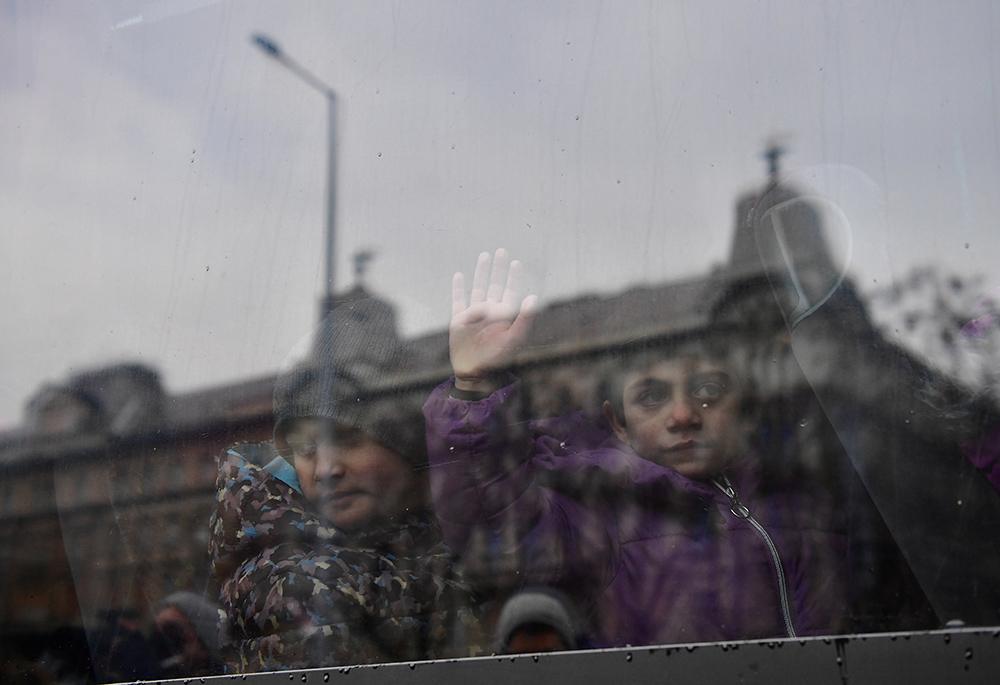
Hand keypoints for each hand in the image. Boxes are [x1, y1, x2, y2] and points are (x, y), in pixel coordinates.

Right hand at [450, 249, 536, 392]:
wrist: (475, 371)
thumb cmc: (497, 358)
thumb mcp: (514, 338)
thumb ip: (524, 318)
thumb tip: (532, 297)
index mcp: (504, 316)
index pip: (510, 291)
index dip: (513, 277)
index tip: (516, 263)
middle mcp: (490, 312)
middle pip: (494, 284)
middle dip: (498, 269)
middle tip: (501, 251)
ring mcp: (474, 315)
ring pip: (478, 288)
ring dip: (481, 272)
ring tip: (484, 256)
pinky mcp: (458, 320)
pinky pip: (458, 300)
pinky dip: (458, 287)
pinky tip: (459, 275)